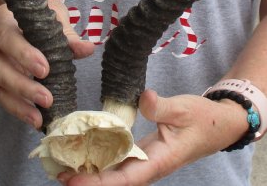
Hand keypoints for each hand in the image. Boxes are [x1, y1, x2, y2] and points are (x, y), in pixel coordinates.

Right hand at [0, 0, 93, 128]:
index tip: (46, 70)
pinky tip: (34, 119)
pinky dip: (16, 108)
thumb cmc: (36, 12)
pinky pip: (0, 95)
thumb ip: (66, 34)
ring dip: (18, 104)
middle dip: (23, 86)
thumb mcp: (51, 15)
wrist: (16, 12)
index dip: (24, 55)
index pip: (8, 38)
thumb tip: (88, 49)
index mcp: (2, 21)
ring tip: (39, 119)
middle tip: (47, 99)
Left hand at [58, 89, 248, 185]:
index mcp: (158, 160)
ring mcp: (145, 158)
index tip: (73, 180)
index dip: (98, 182)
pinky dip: (102, 156)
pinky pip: (119, 158)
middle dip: (87, 178)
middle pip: (114, 180)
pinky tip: (87, 149)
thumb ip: (161, 107)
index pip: (125, 178)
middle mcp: (148, 164)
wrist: (217, 123)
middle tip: (57, 170)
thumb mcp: (183, 109)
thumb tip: (142, 98)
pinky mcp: (143, 150)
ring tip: (65, 162)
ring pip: (115, 171)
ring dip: (91, 169)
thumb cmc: (202, 119)